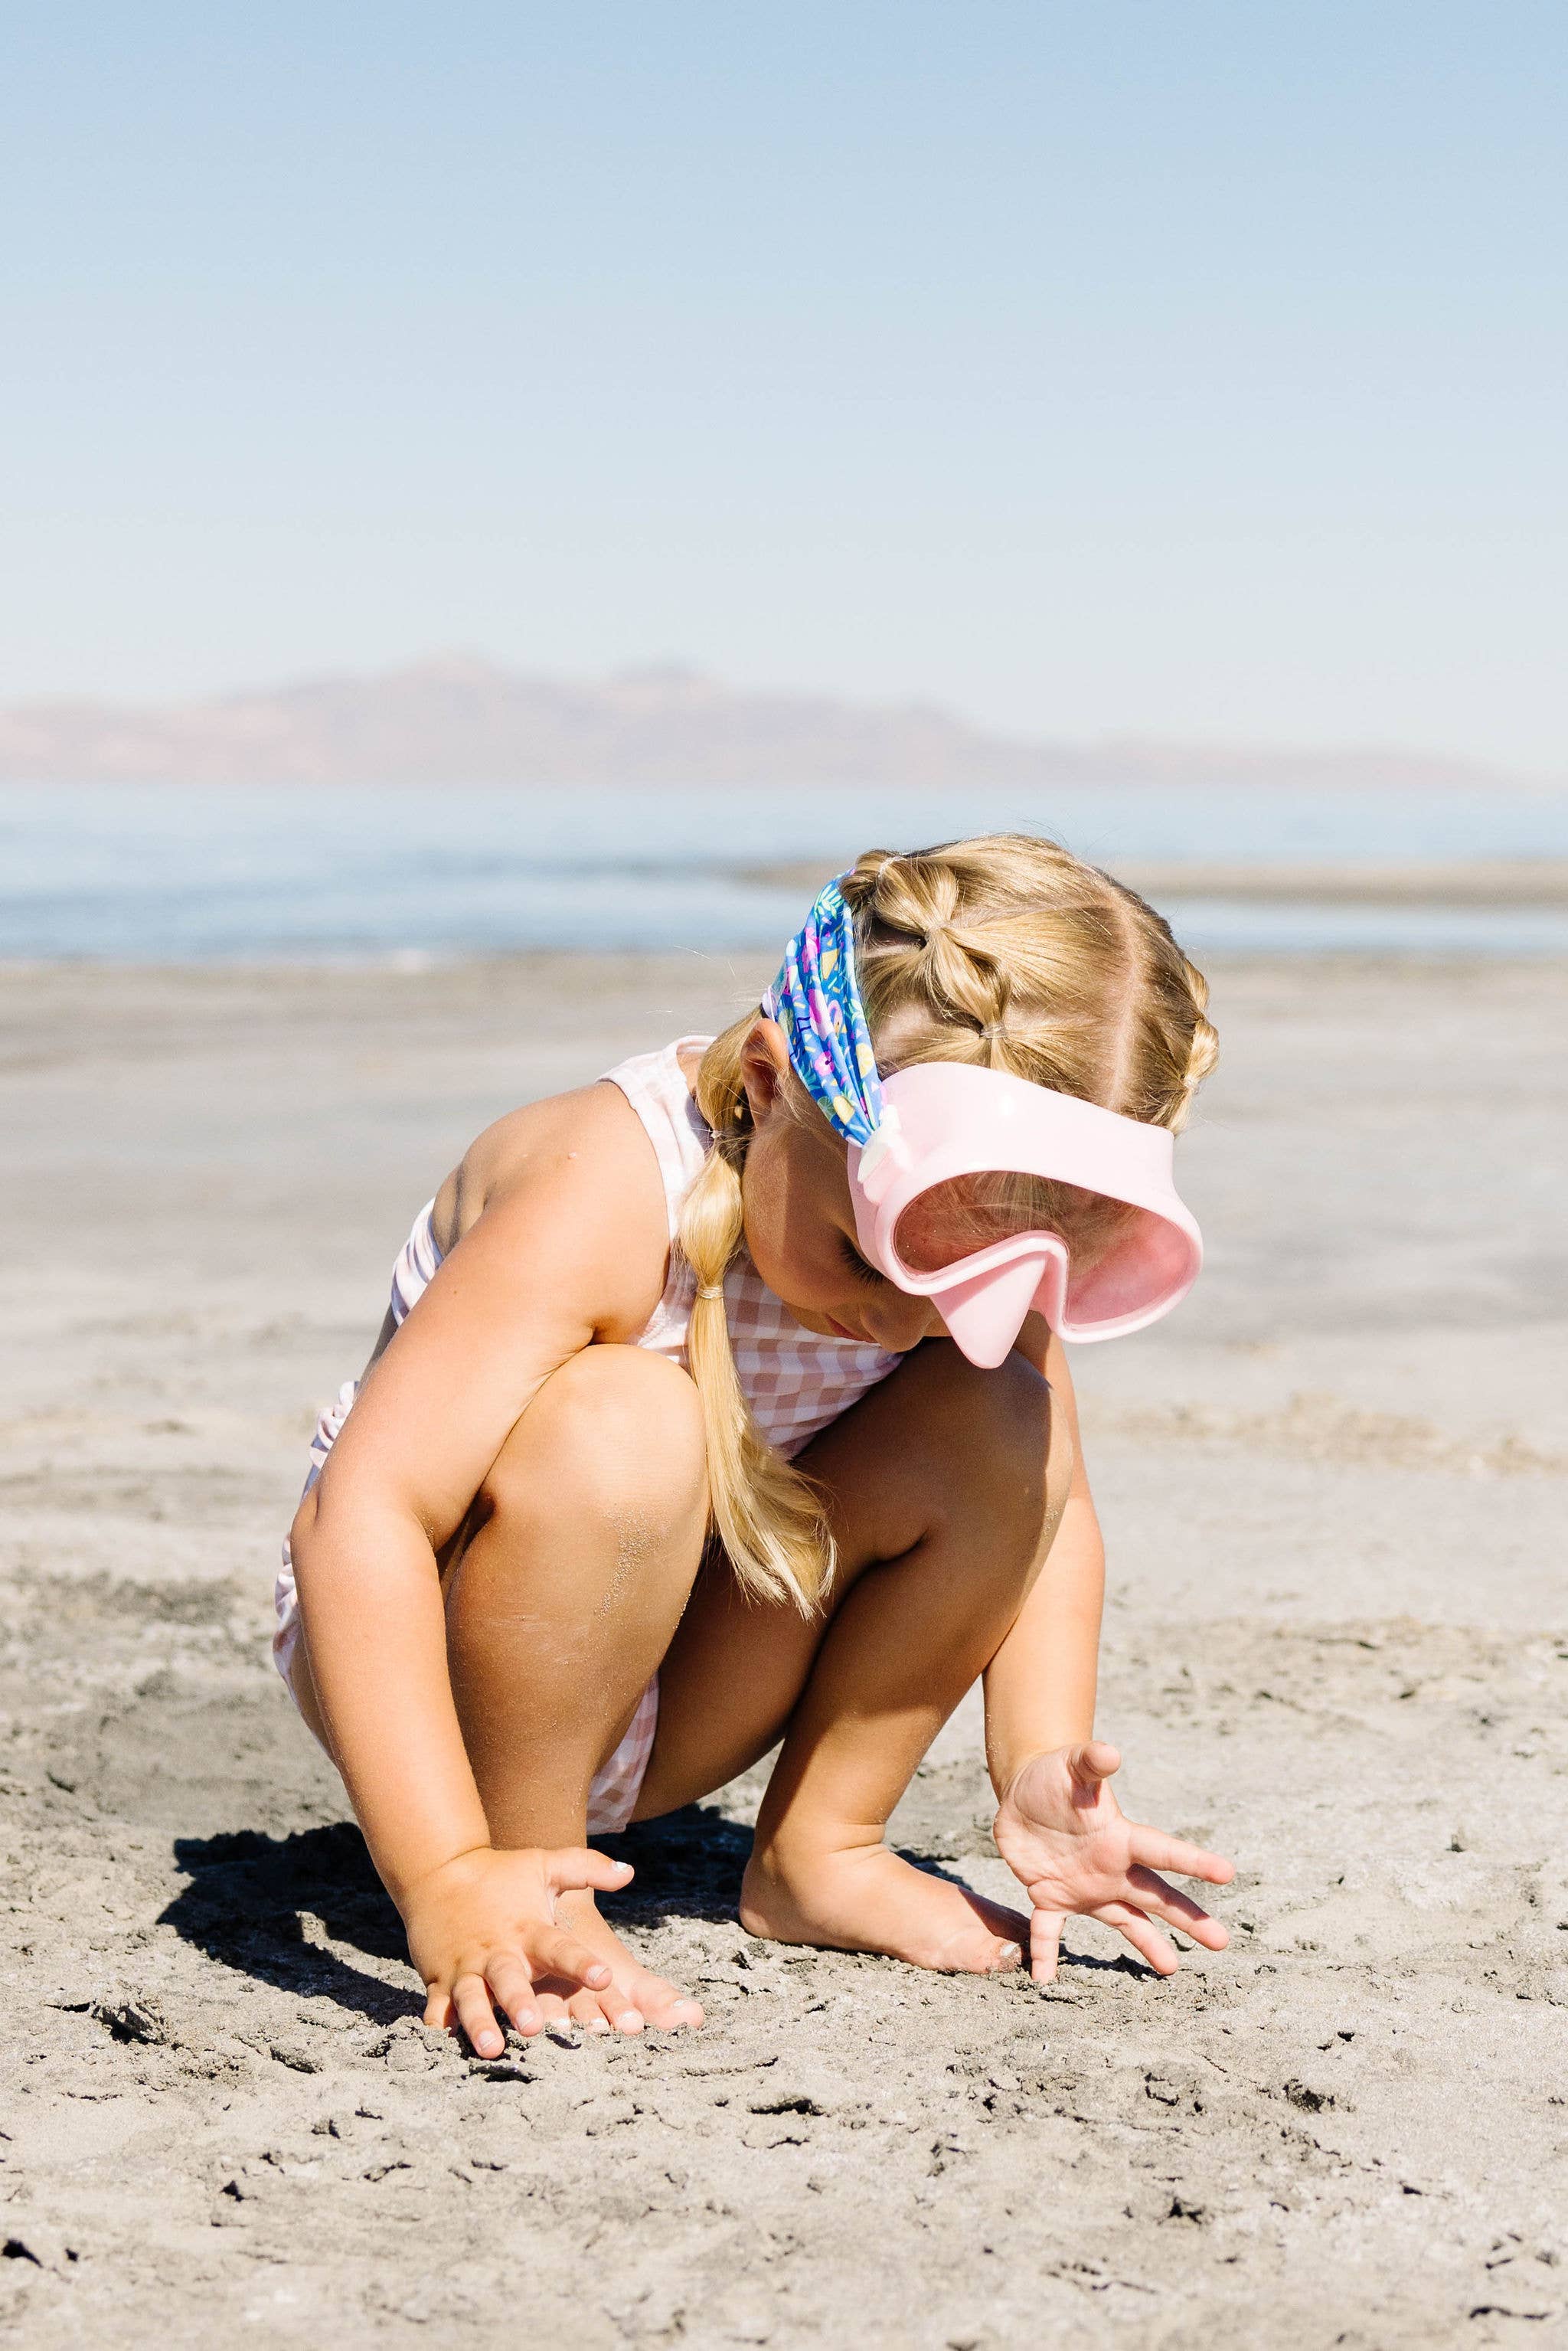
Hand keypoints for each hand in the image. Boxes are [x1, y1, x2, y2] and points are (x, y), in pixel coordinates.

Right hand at [402, 1843, 634, 2054]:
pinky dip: (438, 2024)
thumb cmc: (501, 1875)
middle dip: (521, 2003)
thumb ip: (586, 1869)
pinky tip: (441, 2042)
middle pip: (509, 1980)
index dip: (581, 1963)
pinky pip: (437, 2006)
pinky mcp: (440, 1979)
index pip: (559, 1947)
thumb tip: (628, 1873)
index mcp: (528, 1930)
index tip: (604, 1977)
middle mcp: (498, 1951)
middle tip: (535, 2026)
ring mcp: (466, 1967)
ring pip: (472, 1998)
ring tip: (491, 2048)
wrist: (439, 1871)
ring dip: (480, 2022)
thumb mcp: (544, 1866)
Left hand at [992, 1741, 1233, 1983]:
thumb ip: (1090, 1761)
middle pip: (1156, 1897)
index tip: (1227, 1873)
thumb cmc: (1054, 1774)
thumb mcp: (1070, 1764)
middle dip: (1189, 1918)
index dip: (1193, 1862)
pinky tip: (1045, 1979)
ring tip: (1171, 1970)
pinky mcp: (1051, 1898)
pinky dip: (1047, 1955)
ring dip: (1146, 1945)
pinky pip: (1051, 1932)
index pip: (1162, 1851)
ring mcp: (1085, 1887)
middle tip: (1222, 1942)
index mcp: (1120, 1837)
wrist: (1023, 1793)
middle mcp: (1111, 1868)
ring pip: (1123, 1921)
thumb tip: (1109, 1752)